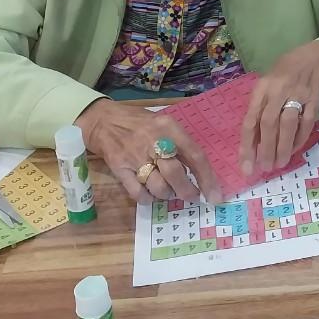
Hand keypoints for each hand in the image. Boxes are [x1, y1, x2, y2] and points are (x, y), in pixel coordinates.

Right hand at [75, 98, 220, 204]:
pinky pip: (138, 192)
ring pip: (158, 186)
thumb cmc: (139, 123)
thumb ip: (180, 145)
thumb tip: (199, 174)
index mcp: (169, 128)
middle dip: (187, 191)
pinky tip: (149, 194)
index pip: (195, 155)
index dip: (207, 179)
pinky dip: (147, 198)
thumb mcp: (164, 125)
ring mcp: (134, 155)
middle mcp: (153, 141)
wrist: (103, 120)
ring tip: (166, 191)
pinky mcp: (118, 167)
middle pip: (175, 174)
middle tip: (190, 196)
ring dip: (166, 195)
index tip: (214, 196)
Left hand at [240, 41, 318, 176]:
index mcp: (262, 89)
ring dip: (282, 147)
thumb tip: (252, 144)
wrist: (311, 59)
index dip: (247, 145)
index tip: (246, 166)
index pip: (251, 120)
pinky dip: (299, 139)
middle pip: (269, 123)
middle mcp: (278, 90)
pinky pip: (306, 123)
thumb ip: (258, 111)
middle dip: (266, 149)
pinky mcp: (314, 100)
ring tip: (279, 164)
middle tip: (264, 168)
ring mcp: (298, 94)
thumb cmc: (282, 77)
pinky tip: (293, 150)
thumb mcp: (265, 87)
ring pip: (288, 124)